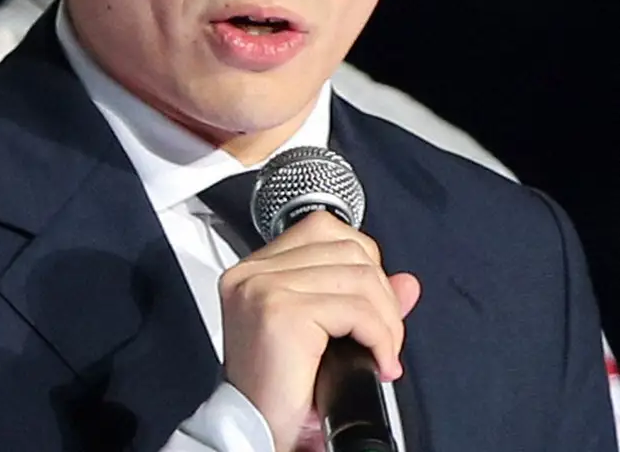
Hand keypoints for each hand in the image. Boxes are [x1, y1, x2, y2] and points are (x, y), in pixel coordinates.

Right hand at [219, 211, 420, 451]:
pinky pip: (356, 309)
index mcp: (255, 270)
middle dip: (382, 295)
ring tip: (383, 353)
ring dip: (387, 320)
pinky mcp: (280, 311)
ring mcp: (264, 286)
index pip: (322, 228)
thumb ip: (363, 301)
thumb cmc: (279, 396)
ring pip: (358, 276)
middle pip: (348, 248)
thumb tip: (408, 283)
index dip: (362, 262)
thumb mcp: (325, 337)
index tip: (371, 305)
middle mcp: (253, 272)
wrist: (251, 438)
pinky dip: (380, 337)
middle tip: (385, 338)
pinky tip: (379, 362)